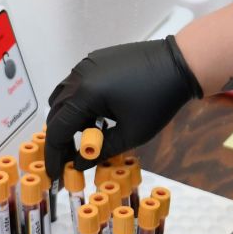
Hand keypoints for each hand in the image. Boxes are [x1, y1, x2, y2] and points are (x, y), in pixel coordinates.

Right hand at [44, 36, 201, 178]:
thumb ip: (101, 152)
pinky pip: (76, 84)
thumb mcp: (132, 134)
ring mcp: (86, 64)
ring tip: (88, 137)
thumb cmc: (159, 99)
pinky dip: (80, 103)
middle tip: (70, 159)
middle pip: (56, 113)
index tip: (55, 174)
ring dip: (69, 119)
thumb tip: (79, 165)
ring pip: (64, 97)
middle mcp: (79, 76)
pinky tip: (98, 116)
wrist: (178, 65)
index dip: (54, 155)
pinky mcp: (95, 59)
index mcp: (85, 94)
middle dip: (60, 138)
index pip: (58, 130)